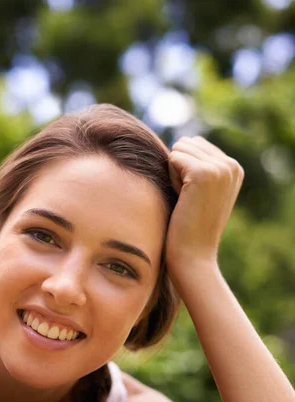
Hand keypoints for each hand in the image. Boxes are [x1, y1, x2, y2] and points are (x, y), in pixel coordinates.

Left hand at [166, 136, 243, 274]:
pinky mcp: (204, 173)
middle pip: (187, 144)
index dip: (185, 169)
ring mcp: (220, 168)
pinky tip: (182, 199)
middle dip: (179, 169)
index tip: (194, 196)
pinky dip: (171, 178)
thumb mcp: (200, 192)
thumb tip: (182, 142)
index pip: (196, 144)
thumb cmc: (190, 227)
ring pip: (179, 149)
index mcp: (235, 168)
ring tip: (186, 199)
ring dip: (174, 173)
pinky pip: (173, 157)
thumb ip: (199, 166)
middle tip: (188, 199)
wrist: (193, 256)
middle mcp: (232, 165)